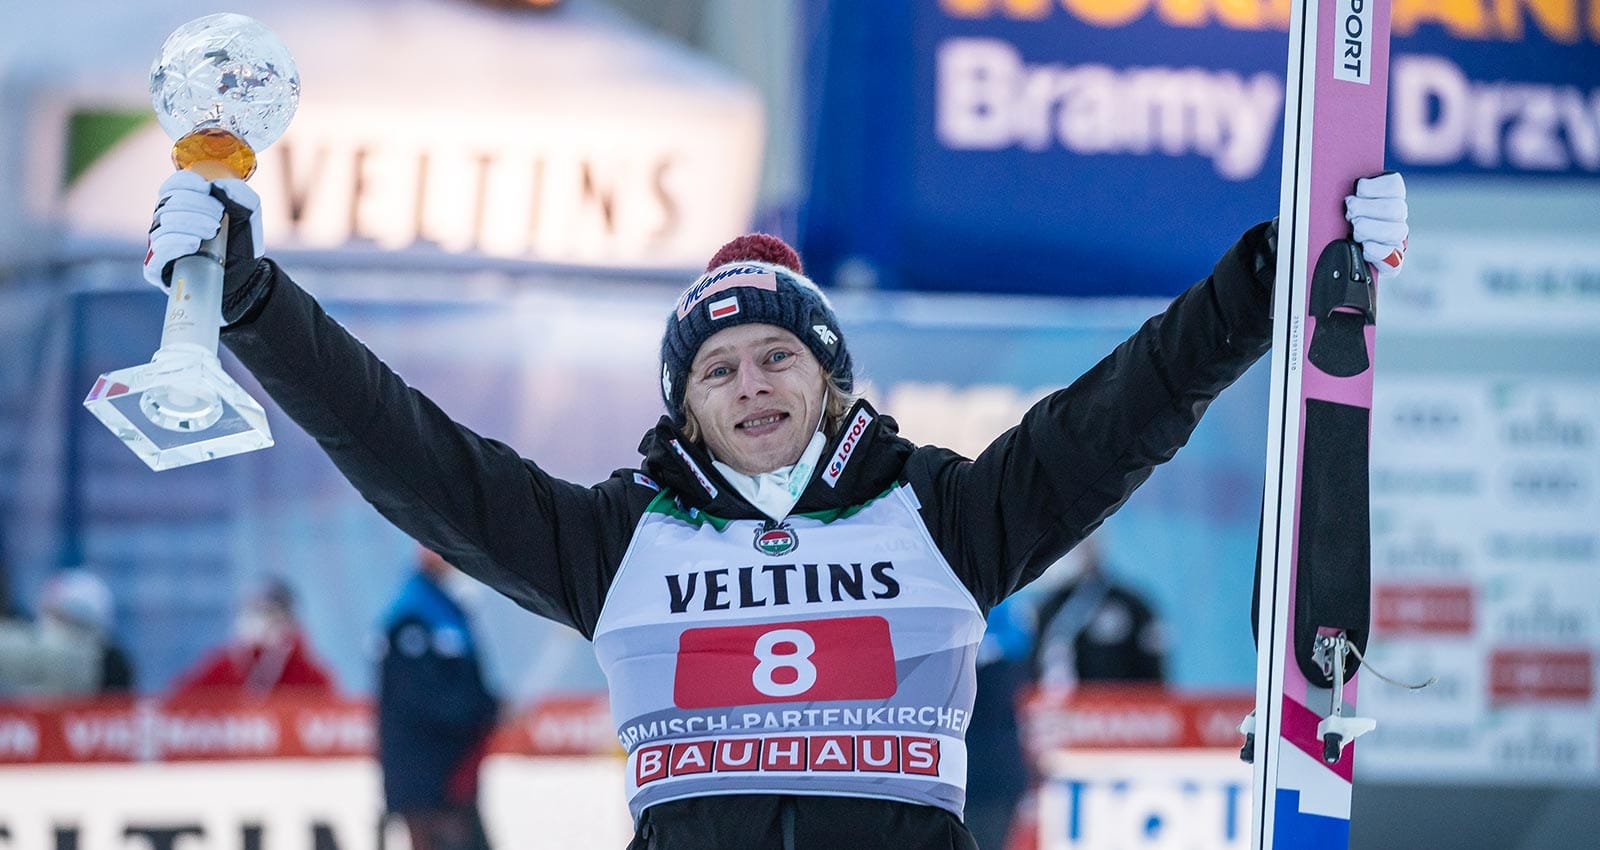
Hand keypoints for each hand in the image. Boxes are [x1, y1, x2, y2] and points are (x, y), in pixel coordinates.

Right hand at [143, 170, 264, 293]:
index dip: (186, 183)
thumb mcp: (250, 218)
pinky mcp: (158, 269)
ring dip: (188, 224)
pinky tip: (193, 244)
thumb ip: (243, 198)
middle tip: (218, 217)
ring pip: (162, 226)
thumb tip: (219, 184)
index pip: (173, 186)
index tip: (206, 188)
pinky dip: (175, 244)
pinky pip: (158, 252)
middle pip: (167, 204)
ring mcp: (161, 245)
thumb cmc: (243, 245)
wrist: (246, 279)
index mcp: (183, 205)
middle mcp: (167, 223)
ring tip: (212, 232)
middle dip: (194, 206)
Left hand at [1344, 172, 1406, 275]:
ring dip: (1371, 229)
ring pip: (1397, 231)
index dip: (1375, 187)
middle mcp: (1396, 218)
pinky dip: (1375, 251)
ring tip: (1355, 231)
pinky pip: (1392, 256)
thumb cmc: (1335, 226)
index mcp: (1388, 198)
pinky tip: (1363, 247)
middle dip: (1368, 209)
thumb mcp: (1336, 206)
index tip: (1358, 189)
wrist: (1335, 259)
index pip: (1394, 185)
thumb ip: (1346, 193)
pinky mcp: (1393, 262)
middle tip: (1350, 213)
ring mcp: (1397, 239)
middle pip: (1395, 208)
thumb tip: (1346, 189)